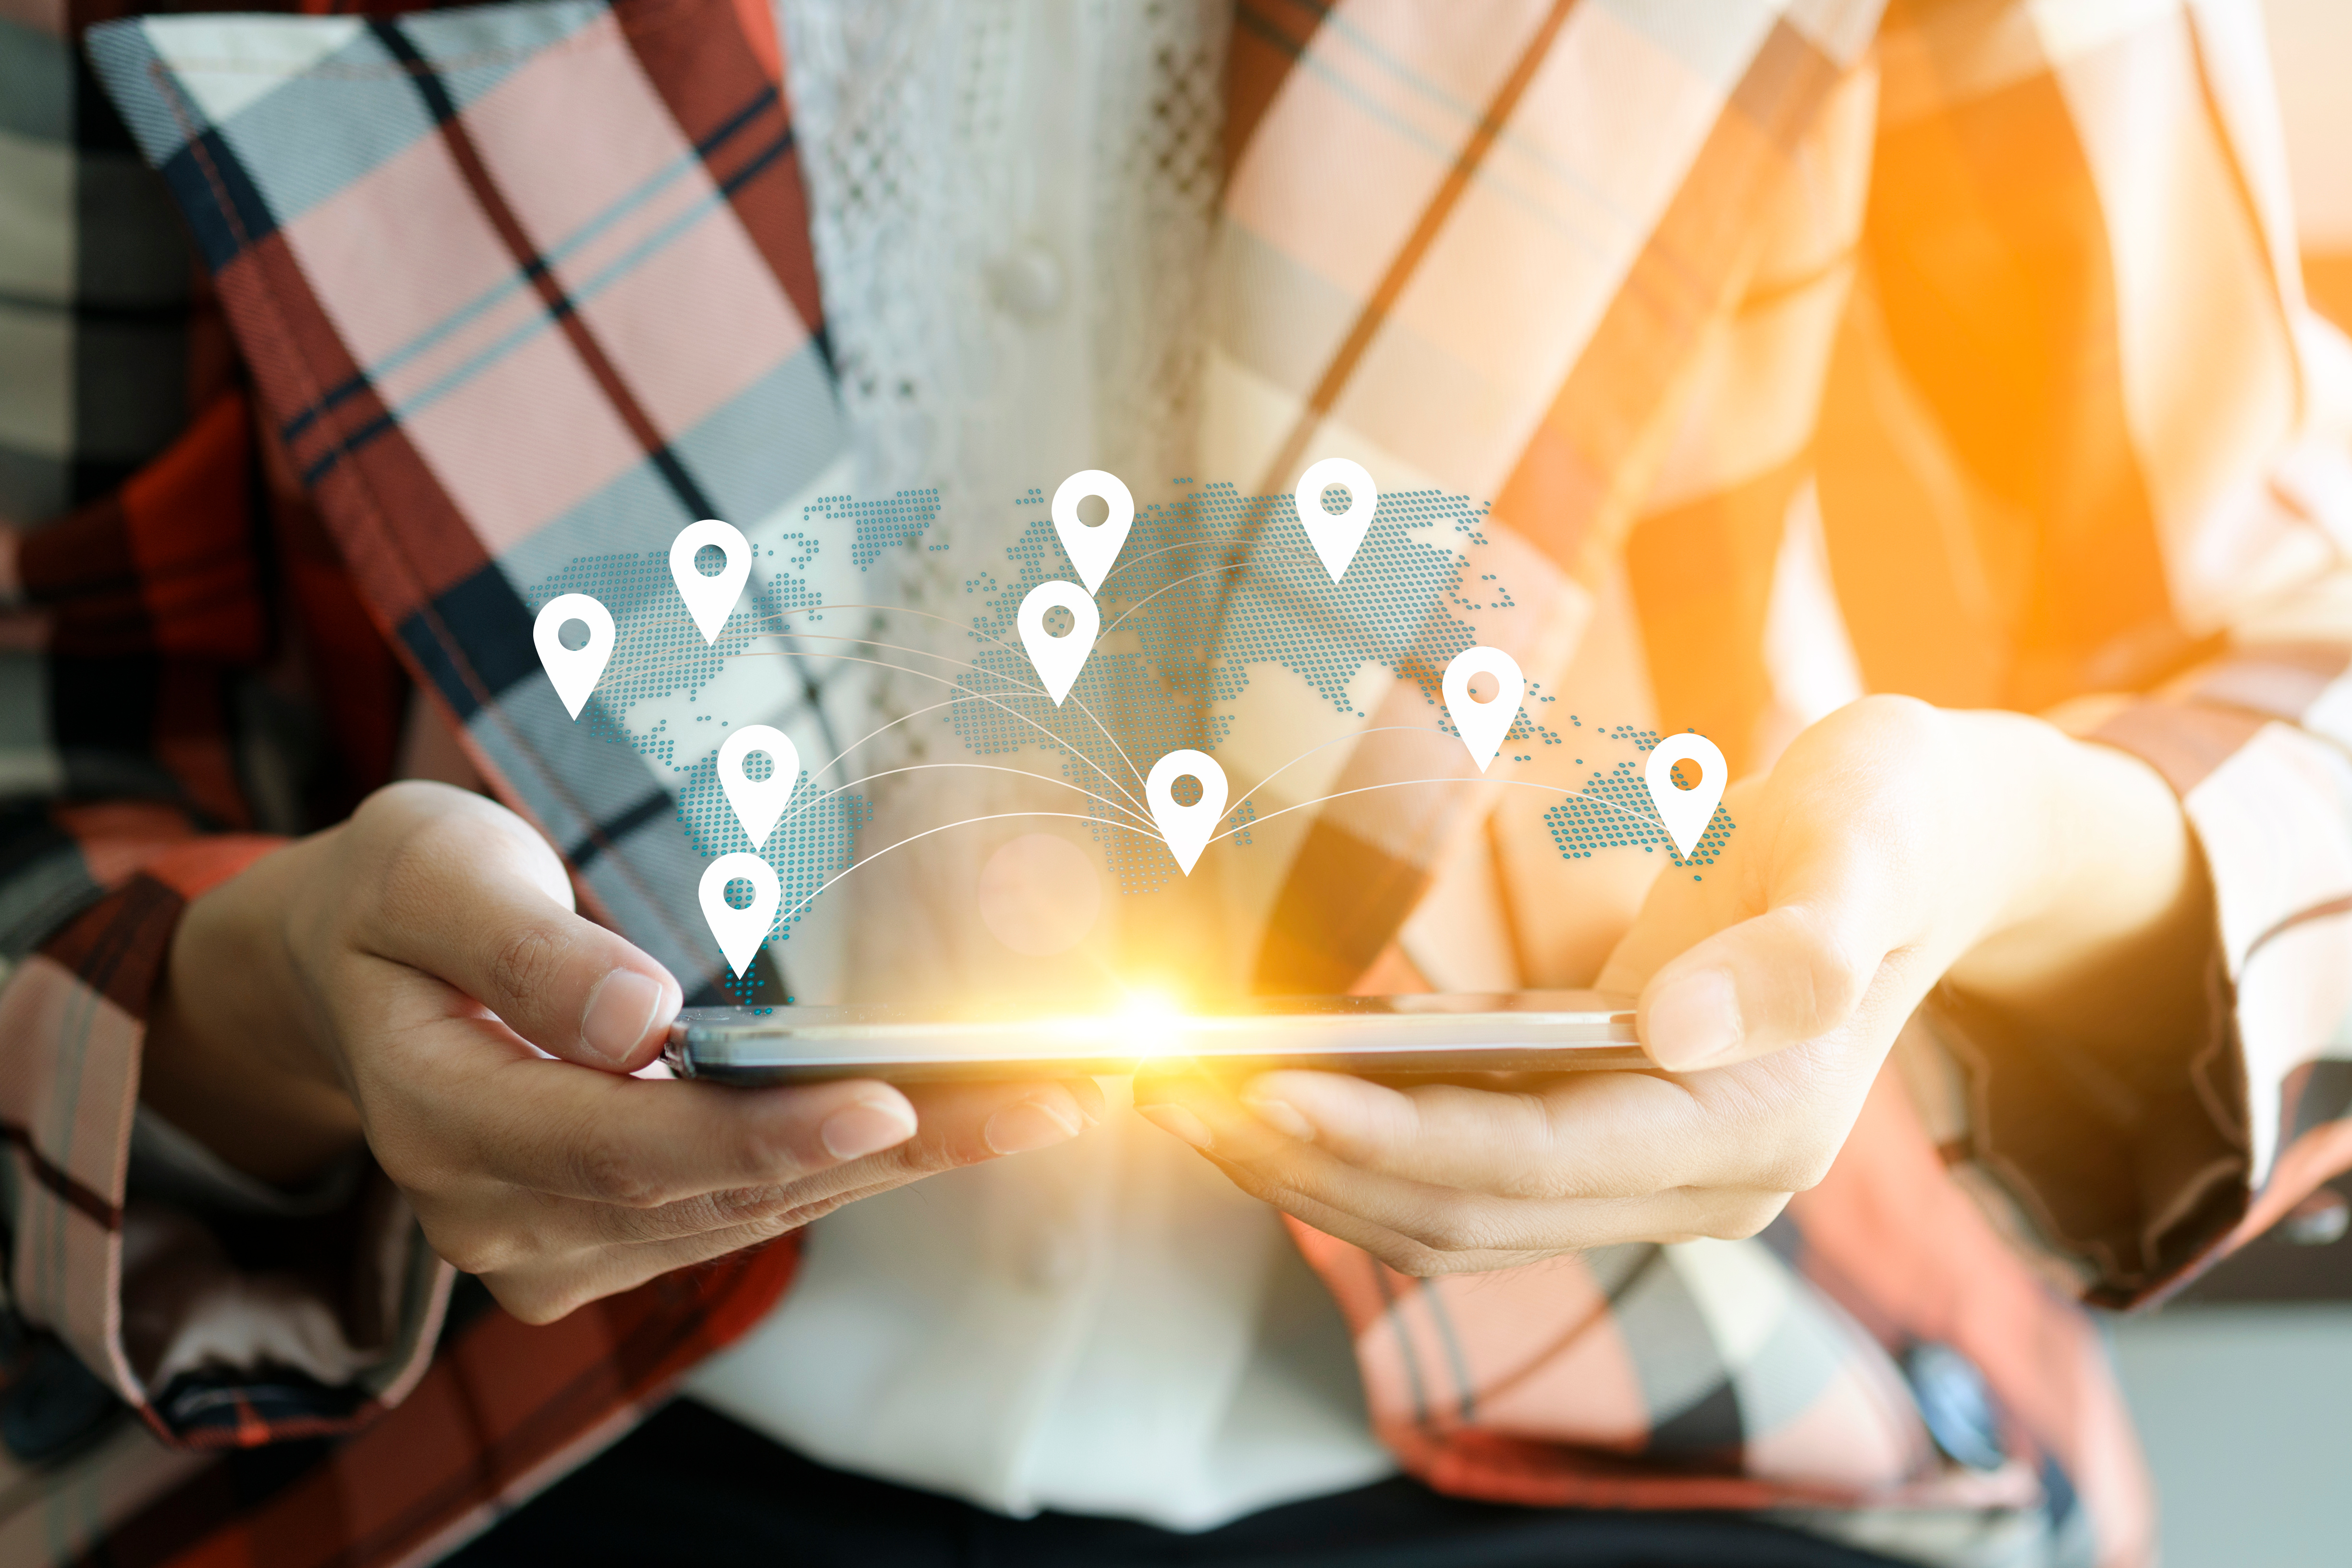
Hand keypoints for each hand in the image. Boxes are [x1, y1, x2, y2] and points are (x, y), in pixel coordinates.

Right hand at [142, 781, 1098, 1322]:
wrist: (355, 972)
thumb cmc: (401, 899)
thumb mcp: (429, 873)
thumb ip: (524, 948)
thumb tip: (638, 1020)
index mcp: (438, 1116)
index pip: (622, 1146)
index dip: (761, 1134)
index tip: (887, 1105)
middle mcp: (498, 1214)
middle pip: (715, 1193)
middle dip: (885, 1150)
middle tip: (1038, 1097)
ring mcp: (554, 1244)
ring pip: (751, 1214)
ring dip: (901, 1165)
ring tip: (1041, 1104)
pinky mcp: (608, 1238)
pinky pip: (748, 1212)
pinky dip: (858, 1169)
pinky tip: (961, 1124)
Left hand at [1135, 696, 2211, 1272]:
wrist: (1923, 845)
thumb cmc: (1893, 821)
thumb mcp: (1870, 845)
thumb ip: (1798, 947)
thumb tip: (1684, 1028)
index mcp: (1757, 1132)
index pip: (1526, 1163)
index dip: (1383, 1136)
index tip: (1257, 1089)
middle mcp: (1700, 1183)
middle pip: (1462, 1211)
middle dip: (1308, 1163)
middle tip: (1167, 1092)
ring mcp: (1650, 1170)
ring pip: (1446, 1209)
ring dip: (1310, 1165)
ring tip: (1183, 1096)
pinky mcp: (1606, 1131)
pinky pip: (1459, 1163)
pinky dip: (1359, 1134)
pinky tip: (1271, 1078)